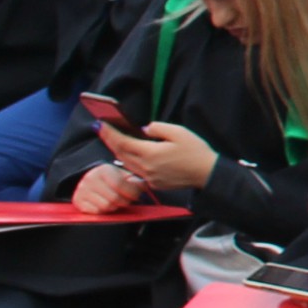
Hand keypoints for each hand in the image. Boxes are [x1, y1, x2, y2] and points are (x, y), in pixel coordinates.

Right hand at [69, 164, 145, 214]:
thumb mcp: (125, 176)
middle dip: (123, 202)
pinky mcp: (77, 200)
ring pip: (105, 207)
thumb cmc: (113, 179)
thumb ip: (136, 181)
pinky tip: (104, 204)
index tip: (135, 196)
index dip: (131, 193)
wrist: (92, 180)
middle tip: (125, 200)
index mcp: (104, 170)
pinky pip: (95, 212)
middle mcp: (90, 178)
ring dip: (114, 207)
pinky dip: (103, 211)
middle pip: (113, 198)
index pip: (120, 185)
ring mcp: (82, 190)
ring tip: (115, 202)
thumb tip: (141, 186)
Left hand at [102, 120, 218, 189]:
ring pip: (126, 163)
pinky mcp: (154, 183)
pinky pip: (135, 171)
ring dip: (117, 151)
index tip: (100, 124)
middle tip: (102, 130)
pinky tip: (129, 156)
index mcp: (150, 153)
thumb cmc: (196, 152)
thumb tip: (144, 129)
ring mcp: (149, 177)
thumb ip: (158, 128)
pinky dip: (128, 162)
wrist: (207, 173)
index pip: (122, 142)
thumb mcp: (179, 132)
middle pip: (120, 153)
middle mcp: (146, 167)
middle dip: (109, 141)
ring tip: (113, 141)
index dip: (109, 133)